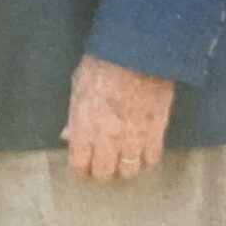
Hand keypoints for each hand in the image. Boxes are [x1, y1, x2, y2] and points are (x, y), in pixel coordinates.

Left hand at [62, 53, 174, 179]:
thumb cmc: (102, 64)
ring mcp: (134, 138)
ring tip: (123, 162)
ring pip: (129, 170)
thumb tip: (68, 136)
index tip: (82, 172)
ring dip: (124, 168)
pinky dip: (146, 159)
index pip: (80, 163)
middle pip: (104, 171)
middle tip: (103, 166)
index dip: (81, 171)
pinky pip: (152, 158)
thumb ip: (74, 116)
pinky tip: (143, 154)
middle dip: (101, 171)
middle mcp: (108, 139)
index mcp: (84, 127)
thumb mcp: (78, 86)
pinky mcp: (156, 133)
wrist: (137, 54)